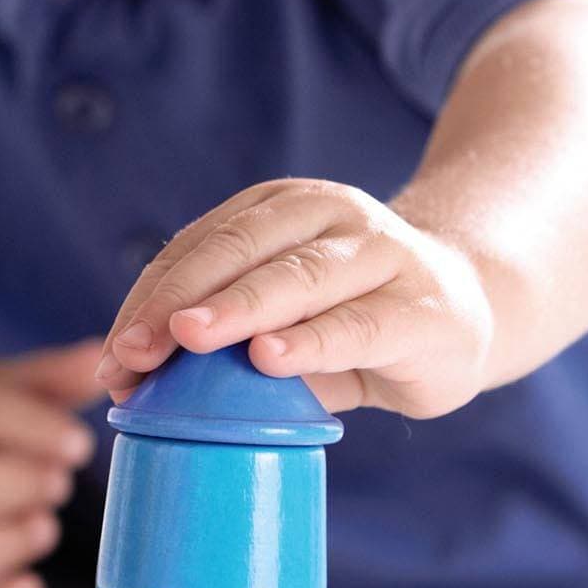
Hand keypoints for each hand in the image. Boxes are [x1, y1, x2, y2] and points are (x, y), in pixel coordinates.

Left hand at [94, 180, 493, 417]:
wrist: (472, 308)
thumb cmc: (354, 315)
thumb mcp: (284, 317)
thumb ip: (224, 336)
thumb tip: (133, 380)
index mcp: (283, 208)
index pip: (201, 246)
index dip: (150, 298)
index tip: (115, 355)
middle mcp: (332, 216)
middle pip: (241, 250)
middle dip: (178, 299)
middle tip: (134, 348)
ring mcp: (382, 254)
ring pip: (299, 277)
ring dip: (238, 309)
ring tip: (189, 338)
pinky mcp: (422, 308)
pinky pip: (358, 324)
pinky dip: (312, 341)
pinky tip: (271, 360)